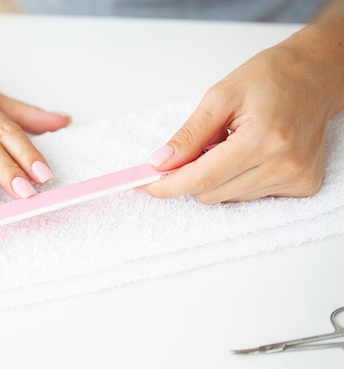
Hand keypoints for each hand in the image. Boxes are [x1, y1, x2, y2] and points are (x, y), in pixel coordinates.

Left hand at [145, 17, 343, 202]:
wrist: (316, 76)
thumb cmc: (271, 78)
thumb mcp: (220, 96)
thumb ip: (188, 135)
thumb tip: (160, 163)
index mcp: (263, 138)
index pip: (203, 178)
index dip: (169, 185)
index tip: (146, 185)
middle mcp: (284, 164)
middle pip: (212, 193)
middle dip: (193, 176)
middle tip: (199, 147)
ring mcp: (296, 178)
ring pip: (229, 198)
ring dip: (218, 177)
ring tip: (233, 144)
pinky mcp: (303, 186)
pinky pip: (251, 197)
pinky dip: (239, 180)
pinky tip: (251, 155)